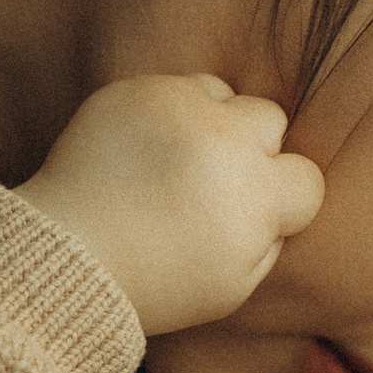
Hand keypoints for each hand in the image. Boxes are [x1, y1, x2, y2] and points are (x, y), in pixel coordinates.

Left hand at [22, 74, 323, 339]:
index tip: (248, 218)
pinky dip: (171, 115)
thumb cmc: (154, 283)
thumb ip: (272, 238)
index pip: (305, 179)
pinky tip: (147, 152)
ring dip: (215, 124)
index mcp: (253, 197)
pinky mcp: (137, 91)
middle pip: (270, 122)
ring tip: (178, 166)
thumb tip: (284, 198)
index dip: (282, 203)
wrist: (67, 259)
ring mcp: (176, 107)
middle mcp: (221, 141)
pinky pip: (178, 87)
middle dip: (252, 152)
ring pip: (226, 96)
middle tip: (211, 188)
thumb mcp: (233, 286)